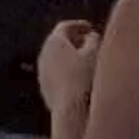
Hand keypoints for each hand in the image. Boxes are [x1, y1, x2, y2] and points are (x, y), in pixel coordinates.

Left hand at [37, 12, 100, 138]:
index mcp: (54, 41)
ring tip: (89, 63)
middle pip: (59, 43)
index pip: (66, 27)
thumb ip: (94, 40)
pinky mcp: (45, 90)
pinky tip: (83, 80)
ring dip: (71, 58)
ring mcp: (43, 73)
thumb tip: (91, 36)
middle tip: (90, 43)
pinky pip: (57, 76)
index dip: (80, 26)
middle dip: (75, 41)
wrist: (71, 112)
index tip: (91, 28)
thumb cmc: (85, 78)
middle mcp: (44, 55)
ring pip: (57, 61)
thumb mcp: (95, 54)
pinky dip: (67, 73)